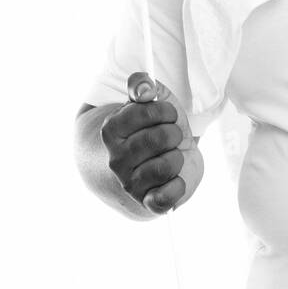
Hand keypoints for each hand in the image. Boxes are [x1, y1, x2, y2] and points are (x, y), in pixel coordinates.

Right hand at [100, 72, 202, 213]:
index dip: (165, 110)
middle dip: (174, 133)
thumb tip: (144, 88)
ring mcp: (130, 184)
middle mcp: (116, 159)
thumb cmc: (151, 130)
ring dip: (177, 157)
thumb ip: (141, 85)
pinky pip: (165, 198)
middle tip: (171, 136)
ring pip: (166, 166)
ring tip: (171, 156)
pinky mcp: (147, 203)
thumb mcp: (148, 102)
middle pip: (160, 138)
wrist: (151, 165)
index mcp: (110, 131)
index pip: (145, 111)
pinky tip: (175, 179)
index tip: (167, 115)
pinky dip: (177, 187)